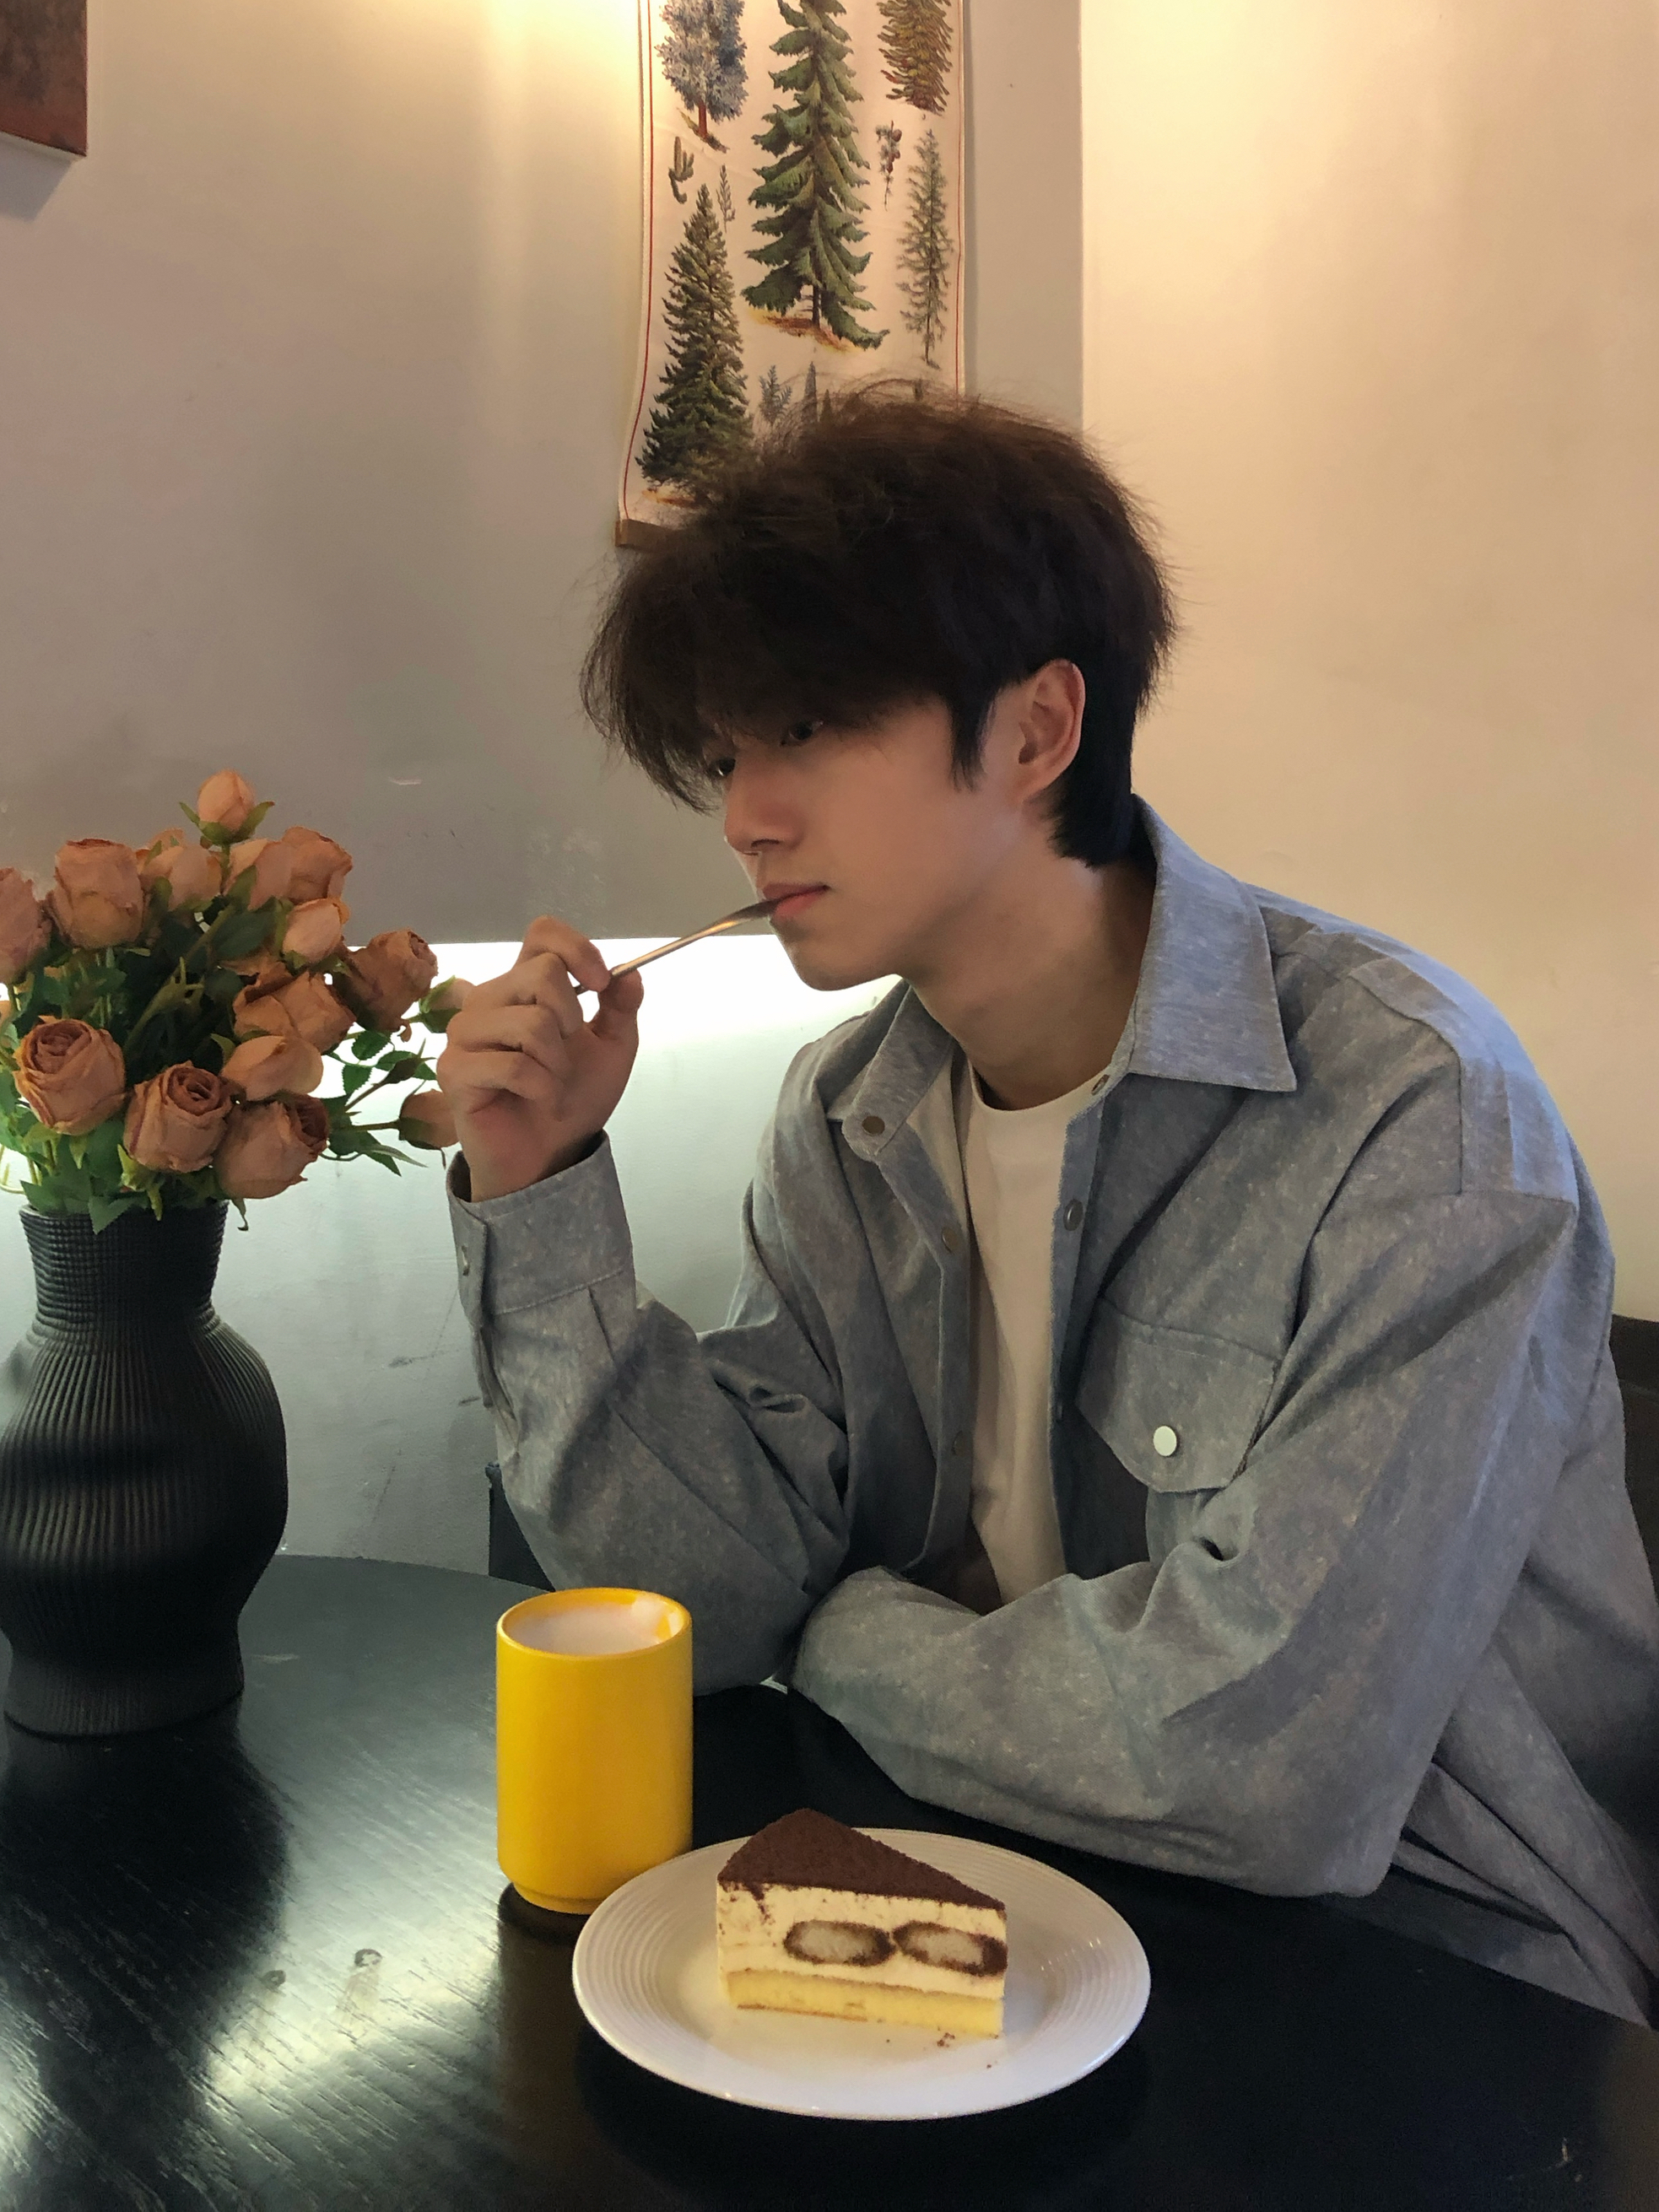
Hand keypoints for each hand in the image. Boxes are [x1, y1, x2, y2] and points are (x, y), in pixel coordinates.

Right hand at [435, 919, 643, 1201]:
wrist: (550, 1155)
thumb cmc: (574, 1097)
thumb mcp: (613, 1050)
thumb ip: (621, 1008)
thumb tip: (631, 975)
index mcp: (523, 984)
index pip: (542, 934)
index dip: (577, 950)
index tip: (600, 985)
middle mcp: (488, 999)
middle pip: (541, 973)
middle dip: (572, 1020)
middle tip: (567, 1054)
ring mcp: (465, 1034)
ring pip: (531, 1022)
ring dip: (558, 1063)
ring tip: (552, 1082)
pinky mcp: (455, 1070)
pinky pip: (514, 1066)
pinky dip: (542, 1088)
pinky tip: (537, 1099)